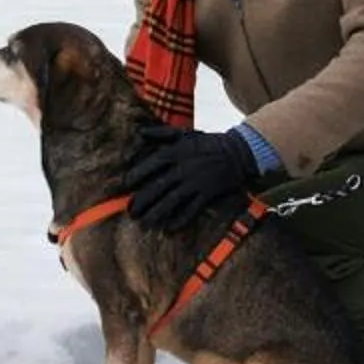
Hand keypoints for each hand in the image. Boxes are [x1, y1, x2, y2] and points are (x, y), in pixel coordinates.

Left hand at [126, 122, 257, 229]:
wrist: (238, 151)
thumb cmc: (207, 142)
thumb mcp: (185, 133)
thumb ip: (161, 133)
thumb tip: (140, 133)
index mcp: (176, 152)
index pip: (151, 165)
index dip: (136, 175)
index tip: (125, 186)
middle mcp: (183, 168)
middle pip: (157, 187)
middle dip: (141, 201)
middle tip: (131, 213)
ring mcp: (195, 182)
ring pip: (170, 201)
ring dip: (155, 214)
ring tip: (143, 224)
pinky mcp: (207, 193)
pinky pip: (191, 210)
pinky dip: (179, 221)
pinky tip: (168, 229)